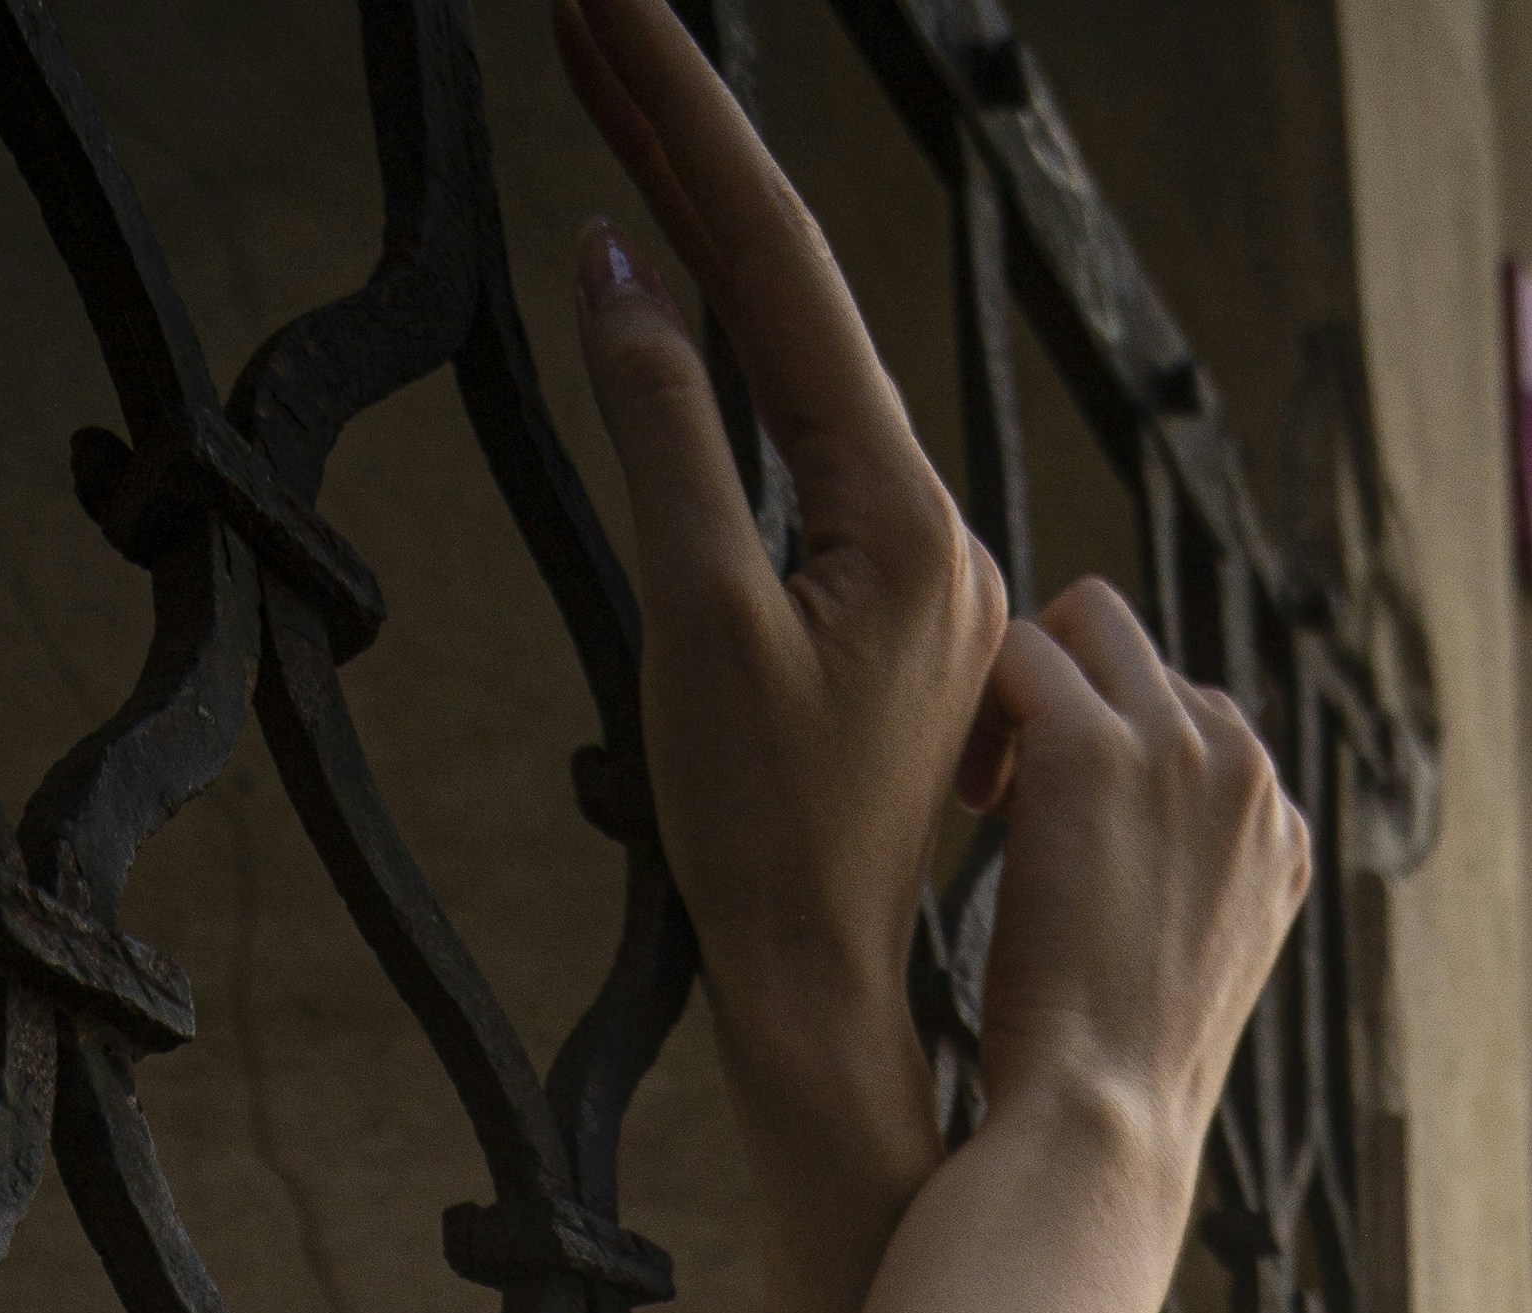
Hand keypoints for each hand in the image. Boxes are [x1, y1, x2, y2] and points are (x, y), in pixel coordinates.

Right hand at [556, 0, 999, 1095]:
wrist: (827, 994)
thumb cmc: (760, 836)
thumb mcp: (693, 620)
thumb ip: (667, 435)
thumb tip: (626, 274)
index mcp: (900, 516)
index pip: (777, 268)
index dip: (685, 123)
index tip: (606, 3)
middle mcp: (940, 531)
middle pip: (798, 300)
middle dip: (690, 152)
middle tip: (592, 12)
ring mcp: (929, 581)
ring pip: (808, 369)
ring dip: (715, 240)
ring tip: (626, 108)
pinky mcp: (900, 628)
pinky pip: (814, 452)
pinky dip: (742, 359)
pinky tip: (695, 300)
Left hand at [974, 587, 1313, 1189]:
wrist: (1101, 1131)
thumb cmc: (1113, 1089)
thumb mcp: (1178, 976)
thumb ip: (1174, 884)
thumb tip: (1113, 844)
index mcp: (1279, 833)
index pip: (1196, 721)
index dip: (1112, 755)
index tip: (1058, 837)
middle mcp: (1249, 776)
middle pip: (1143, 652)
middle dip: (1065, 698)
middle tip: (1003, 799)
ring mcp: (1181, 751)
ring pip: (1085, 622)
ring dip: (1020, 686)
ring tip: (982, 793)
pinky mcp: (1096, 747)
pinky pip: (1020, 653)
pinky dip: (975, 702)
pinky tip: (962, 799)